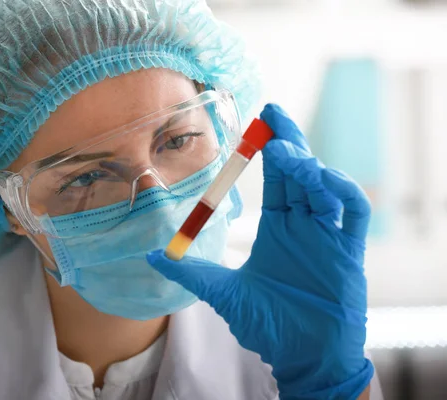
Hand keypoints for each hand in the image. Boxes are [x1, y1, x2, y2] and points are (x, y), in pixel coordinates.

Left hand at [147, 104, 373, 398]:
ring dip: (308, 166)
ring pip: (325, 186)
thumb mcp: (222, 292)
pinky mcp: (349, 251)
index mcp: (279, 229)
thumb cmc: (267, 325)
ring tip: (286, 154)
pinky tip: (322, 180)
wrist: (301, 356)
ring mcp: (327, 236)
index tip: (258, 123)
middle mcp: (304, 225)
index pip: (278, 179)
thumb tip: (151, 256)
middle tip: (273, 115)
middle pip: (301, 173)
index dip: (270, 150)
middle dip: (289, 142)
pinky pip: (353, 212)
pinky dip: (341, 192)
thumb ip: (190, 271)